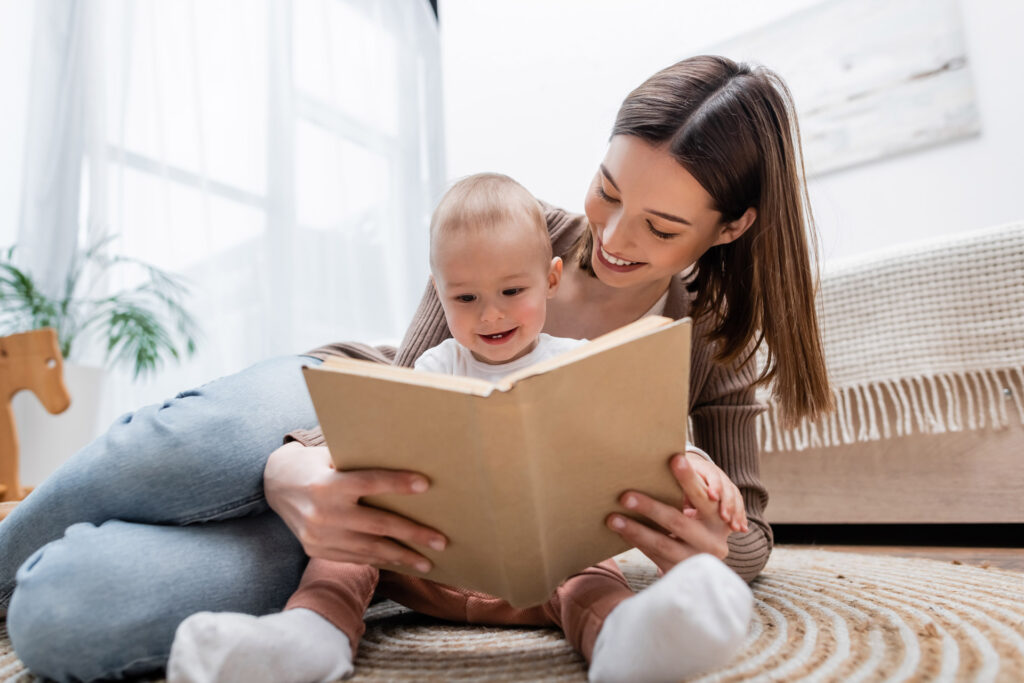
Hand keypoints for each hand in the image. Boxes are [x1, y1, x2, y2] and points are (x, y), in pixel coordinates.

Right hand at [264, 442, 447, 572]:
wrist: (275, 485)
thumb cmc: (316, 464)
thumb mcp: (333, 456)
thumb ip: (361, 464)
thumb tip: (404, 467)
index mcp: (328, 484)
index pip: (370, 483)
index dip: (398, 483)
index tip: (426, 485)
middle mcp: (323, 512)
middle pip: (377, 524)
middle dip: (413, 534)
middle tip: (441, 541)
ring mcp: (318, 536)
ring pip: (369, 549)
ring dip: (402, 556)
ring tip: (427, 561)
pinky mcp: (316, 550)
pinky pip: (354, 557)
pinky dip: (379, 560)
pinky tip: (400, 562)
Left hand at [605, 452, 742, 574]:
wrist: (704, 570)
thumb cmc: (698, 526)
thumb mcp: (702, 514)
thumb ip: (690, 495)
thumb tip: (665, 463)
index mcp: (719, 520)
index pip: (703, 496)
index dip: (689, 478)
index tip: (675, 458)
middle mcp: (712, 542)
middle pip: (677, 521)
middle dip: (650, 507)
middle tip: (625, 496)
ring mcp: (695, 560)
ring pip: (662, 543)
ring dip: (634, 529)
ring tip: (612, 518)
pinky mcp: (679, 573)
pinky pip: (654, 556)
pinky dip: (636, 542)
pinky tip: (620, 532)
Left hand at [683, 451, 747, 532]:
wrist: (689, 468)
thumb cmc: (677, 477)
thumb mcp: (676, 480)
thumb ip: (678, 491)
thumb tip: (676, 508)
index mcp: (702, 469)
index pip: (712, 475)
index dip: (714, 485)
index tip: (712, 497)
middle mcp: (717, 475)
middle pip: (727, 488)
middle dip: (727, 504)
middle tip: (724, 517)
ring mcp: (726, 484)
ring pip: (735, 497)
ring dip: (736, 513)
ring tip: (735, 527)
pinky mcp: (732, 495)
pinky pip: (739, 505)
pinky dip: (741, 516)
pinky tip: (743, 528)